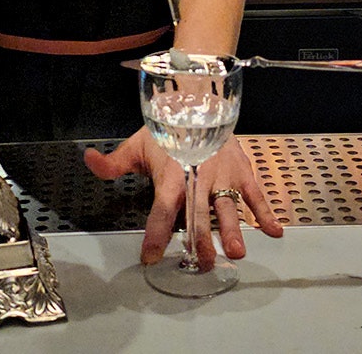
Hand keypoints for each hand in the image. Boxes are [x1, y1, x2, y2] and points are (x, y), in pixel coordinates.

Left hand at [85, 127, 283, 268]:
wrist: (198, 99)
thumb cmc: (168, 128)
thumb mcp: (137, 145)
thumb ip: (113, 162)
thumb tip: (87, 159)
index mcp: (172, 175)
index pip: (161, 209)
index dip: (155, 233)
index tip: (150, 255)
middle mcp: (198, 177)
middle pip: (199, 213)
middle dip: (202, 240)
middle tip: (203, 262)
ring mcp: (223, 175)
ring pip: (228, 206)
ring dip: (233, 230)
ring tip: (237, 252)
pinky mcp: (241, 171)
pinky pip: (255, 194)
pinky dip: (266, 212)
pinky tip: (274, 231)